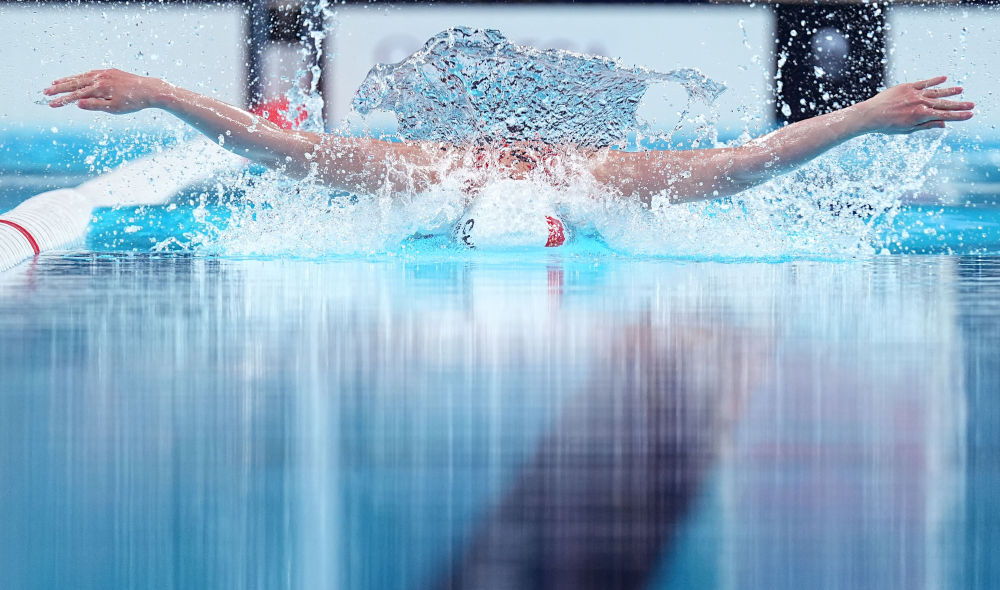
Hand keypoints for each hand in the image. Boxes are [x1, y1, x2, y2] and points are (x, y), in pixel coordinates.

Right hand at [43, 69, 164, 113]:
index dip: (63, 100)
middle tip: (45, 92)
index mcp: (99, 88)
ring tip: (54, 83)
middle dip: (59, 88)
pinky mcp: (110, 71)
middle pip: (75, 83)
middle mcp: (99, 78)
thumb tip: (78, 104)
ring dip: (67, 80)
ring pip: (81, 76)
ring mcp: (104, 73)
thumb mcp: (114, 108)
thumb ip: (95, 105)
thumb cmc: (133, 103)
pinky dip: (80, 76)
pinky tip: (75, 79)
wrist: (150, 90)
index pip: (76, 95)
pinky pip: (90, 73)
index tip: (51, 104)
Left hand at [856, 76, 973, 133]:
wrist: (870, 115)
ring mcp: (914, 93)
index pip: (944, 116)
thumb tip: (944, 124)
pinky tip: (944, 78)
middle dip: (959, 105)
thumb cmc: (887, 126)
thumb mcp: (908, 130)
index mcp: (921, 116)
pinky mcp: (907, 86)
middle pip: (944, 104)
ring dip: (949, 91)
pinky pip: (923, 83)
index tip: (970, 115)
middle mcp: (920, 103)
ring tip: (961, 90)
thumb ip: (926, 125)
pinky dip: (934, 80)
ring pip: (936, 92)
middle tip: (972, 105)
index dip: (958, 116)